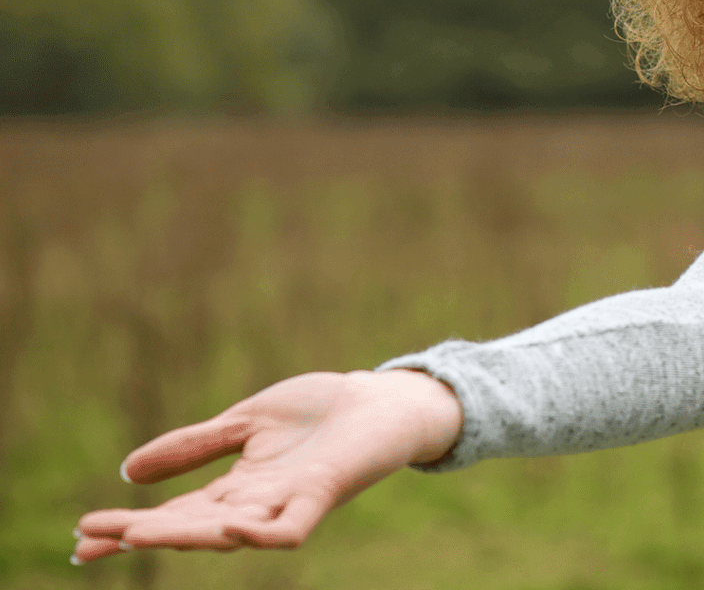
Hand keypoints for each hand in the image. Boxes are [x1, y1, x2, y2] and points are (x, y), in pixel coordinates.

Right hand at [73, 369, 460, 562]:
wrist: (383, 399)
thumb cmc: (321, 411)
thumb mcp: (245, 423)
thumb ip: (194, 446)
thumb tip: (128, 470)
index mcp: (238, 486)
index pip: (175, 512)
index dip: (130, 525)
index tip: (82, 535)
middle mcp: (259, 502)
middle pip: (193, 528)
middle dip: (143, 535)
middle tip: (93, 541)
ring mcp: (290, 501)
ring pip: (232, 533)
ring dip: (187, 535)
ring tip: (138, 533)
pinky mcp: (323, 494)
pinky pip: (290, 530)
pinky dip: (261, 534)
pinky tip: (230, 529)